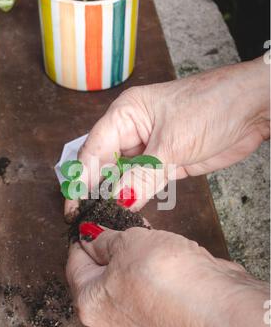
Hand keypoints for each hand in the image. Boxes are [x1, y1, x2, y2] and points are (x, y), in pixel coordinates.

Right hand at [65, 57, 269, 217]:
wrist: (254, 108)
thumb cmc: (214, 105)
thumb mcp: (173, 143)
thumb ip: (143, 176)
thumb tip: (118, 202)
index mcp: (126, 114)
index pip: (93, 151)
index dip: (80, 180)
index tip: (74, 207)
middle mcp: (133, 131)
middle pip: (103, 165)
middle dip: (94, 191)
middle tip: (87, 220)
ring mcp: (149, 149)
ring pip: (122, 178)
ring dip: (114, 198)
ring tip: (104, 221)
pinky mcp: (166, 164)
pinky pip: (142, 184)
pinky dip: (135, 199)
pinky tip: (127, 213)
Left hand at [66, 226, 268, 326]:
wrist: (217, 307)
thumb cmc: (165, 277)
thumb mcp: (126, 243)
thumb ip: (103, 239)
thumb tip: (89, 236)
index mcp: (89, 304)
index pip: (75, 263)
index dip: (83, 236)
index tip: (91, 220)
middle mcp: (110, 322)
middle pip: (101, 275)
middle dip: (111, 246)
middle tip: (121, 223)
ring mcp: (139, 325)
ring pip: (128, 282)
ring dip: (134, 257)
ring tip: (146, 234)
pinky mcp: (165, 321)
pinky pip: (150, 291)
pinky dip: (153, 272)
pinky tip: (166, 254)